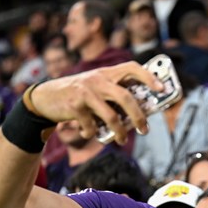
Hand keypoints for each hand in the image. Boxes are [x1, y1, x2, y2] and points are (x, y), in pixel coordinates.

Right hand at [29, 61, 163, 143]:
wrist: (45, 98)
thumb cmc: (78, 96)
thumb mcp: (96, 88)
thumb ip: (113, 95)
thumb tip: (140, 114)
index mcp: (106, 73)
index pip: (131, 67)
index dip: (148, 76)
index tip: (162, 88)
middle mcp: (97, 79)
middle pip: (126, 97)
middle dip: (139, 116)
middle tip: (145, 130)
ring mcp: (85, 91)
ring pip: (111, 115)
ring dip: (120, 132)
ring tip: (122, 140)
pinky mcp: (74, 105)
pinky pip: (91, 125)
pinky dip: (92, 133)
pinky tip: (88, 133)